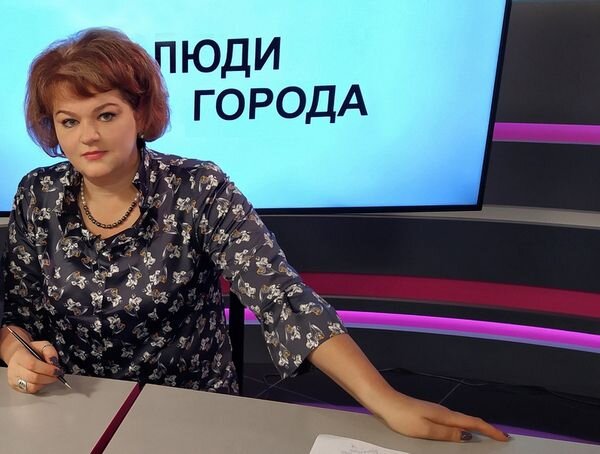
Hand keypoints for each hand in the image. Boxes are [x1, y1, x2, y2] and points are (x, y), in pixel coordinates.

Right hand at [7, 341, 62, 393]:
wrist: (18, 355)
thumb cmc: (31, 350)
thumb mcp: (42, 345)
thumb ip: (49, 351)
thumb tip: (54, 361)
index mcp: (19, 356)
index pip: (33, 365)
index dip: (47, 369)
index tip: (57, 370)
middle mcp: (14, 369)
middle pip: (33, 377)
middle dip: (49, 377)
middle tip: (57, 374)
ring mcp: (14, 379)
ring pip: (32, 386)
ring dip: (45, 383)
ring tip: (51, 377)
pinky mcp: (15, 387)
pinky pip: (30, 390)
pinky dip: (40, 386)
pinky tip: (44, 380)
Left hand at [378, 392, 508, 441]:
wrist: (384, 401)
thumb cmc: (402, 416)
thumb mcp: (425, 429)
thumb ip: (446, 434)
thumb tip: (467, 437)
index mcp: (445, 416)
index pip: (472, 423)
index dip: (489, 430)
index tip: (504, 436)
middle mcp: (442, 412)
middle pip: (469, 421)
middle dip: (485, 429)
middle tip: (499, 438)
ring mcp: (435, 411)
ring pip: (459, 421)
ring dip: (473, 428)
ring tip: (483, 437)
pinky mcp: (427, 413)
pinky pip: (450, 422)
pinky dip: (460, 427)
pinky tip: (458, 432)